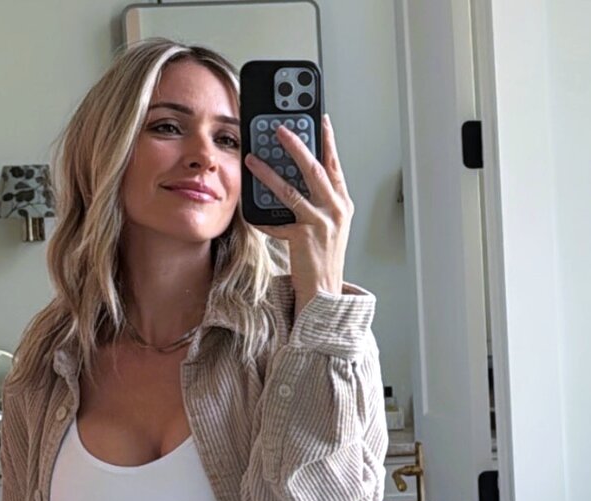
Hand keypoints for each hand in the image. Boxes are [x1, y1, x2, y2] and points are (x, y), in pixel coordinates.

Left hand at [244, 113, 353, 317]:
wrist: (325, 291)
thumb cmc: (323, 257)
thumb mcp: (328, 223)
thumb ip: (317, 199)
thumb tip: (293, 174)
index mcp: (341, 203)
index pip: (334, 164)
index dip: (327, 139)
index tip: (320, 118)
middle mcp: (335, 210)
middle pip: (315, 169)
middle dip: (297, 145)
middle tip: (280, 128)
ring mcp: (321, 224)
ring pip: (292, 191)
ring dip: (269, 173)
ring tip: (253, 159)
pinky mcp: (304, 238)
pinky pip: (277, 222)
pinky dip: (262, 217)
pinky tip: (248, 208)